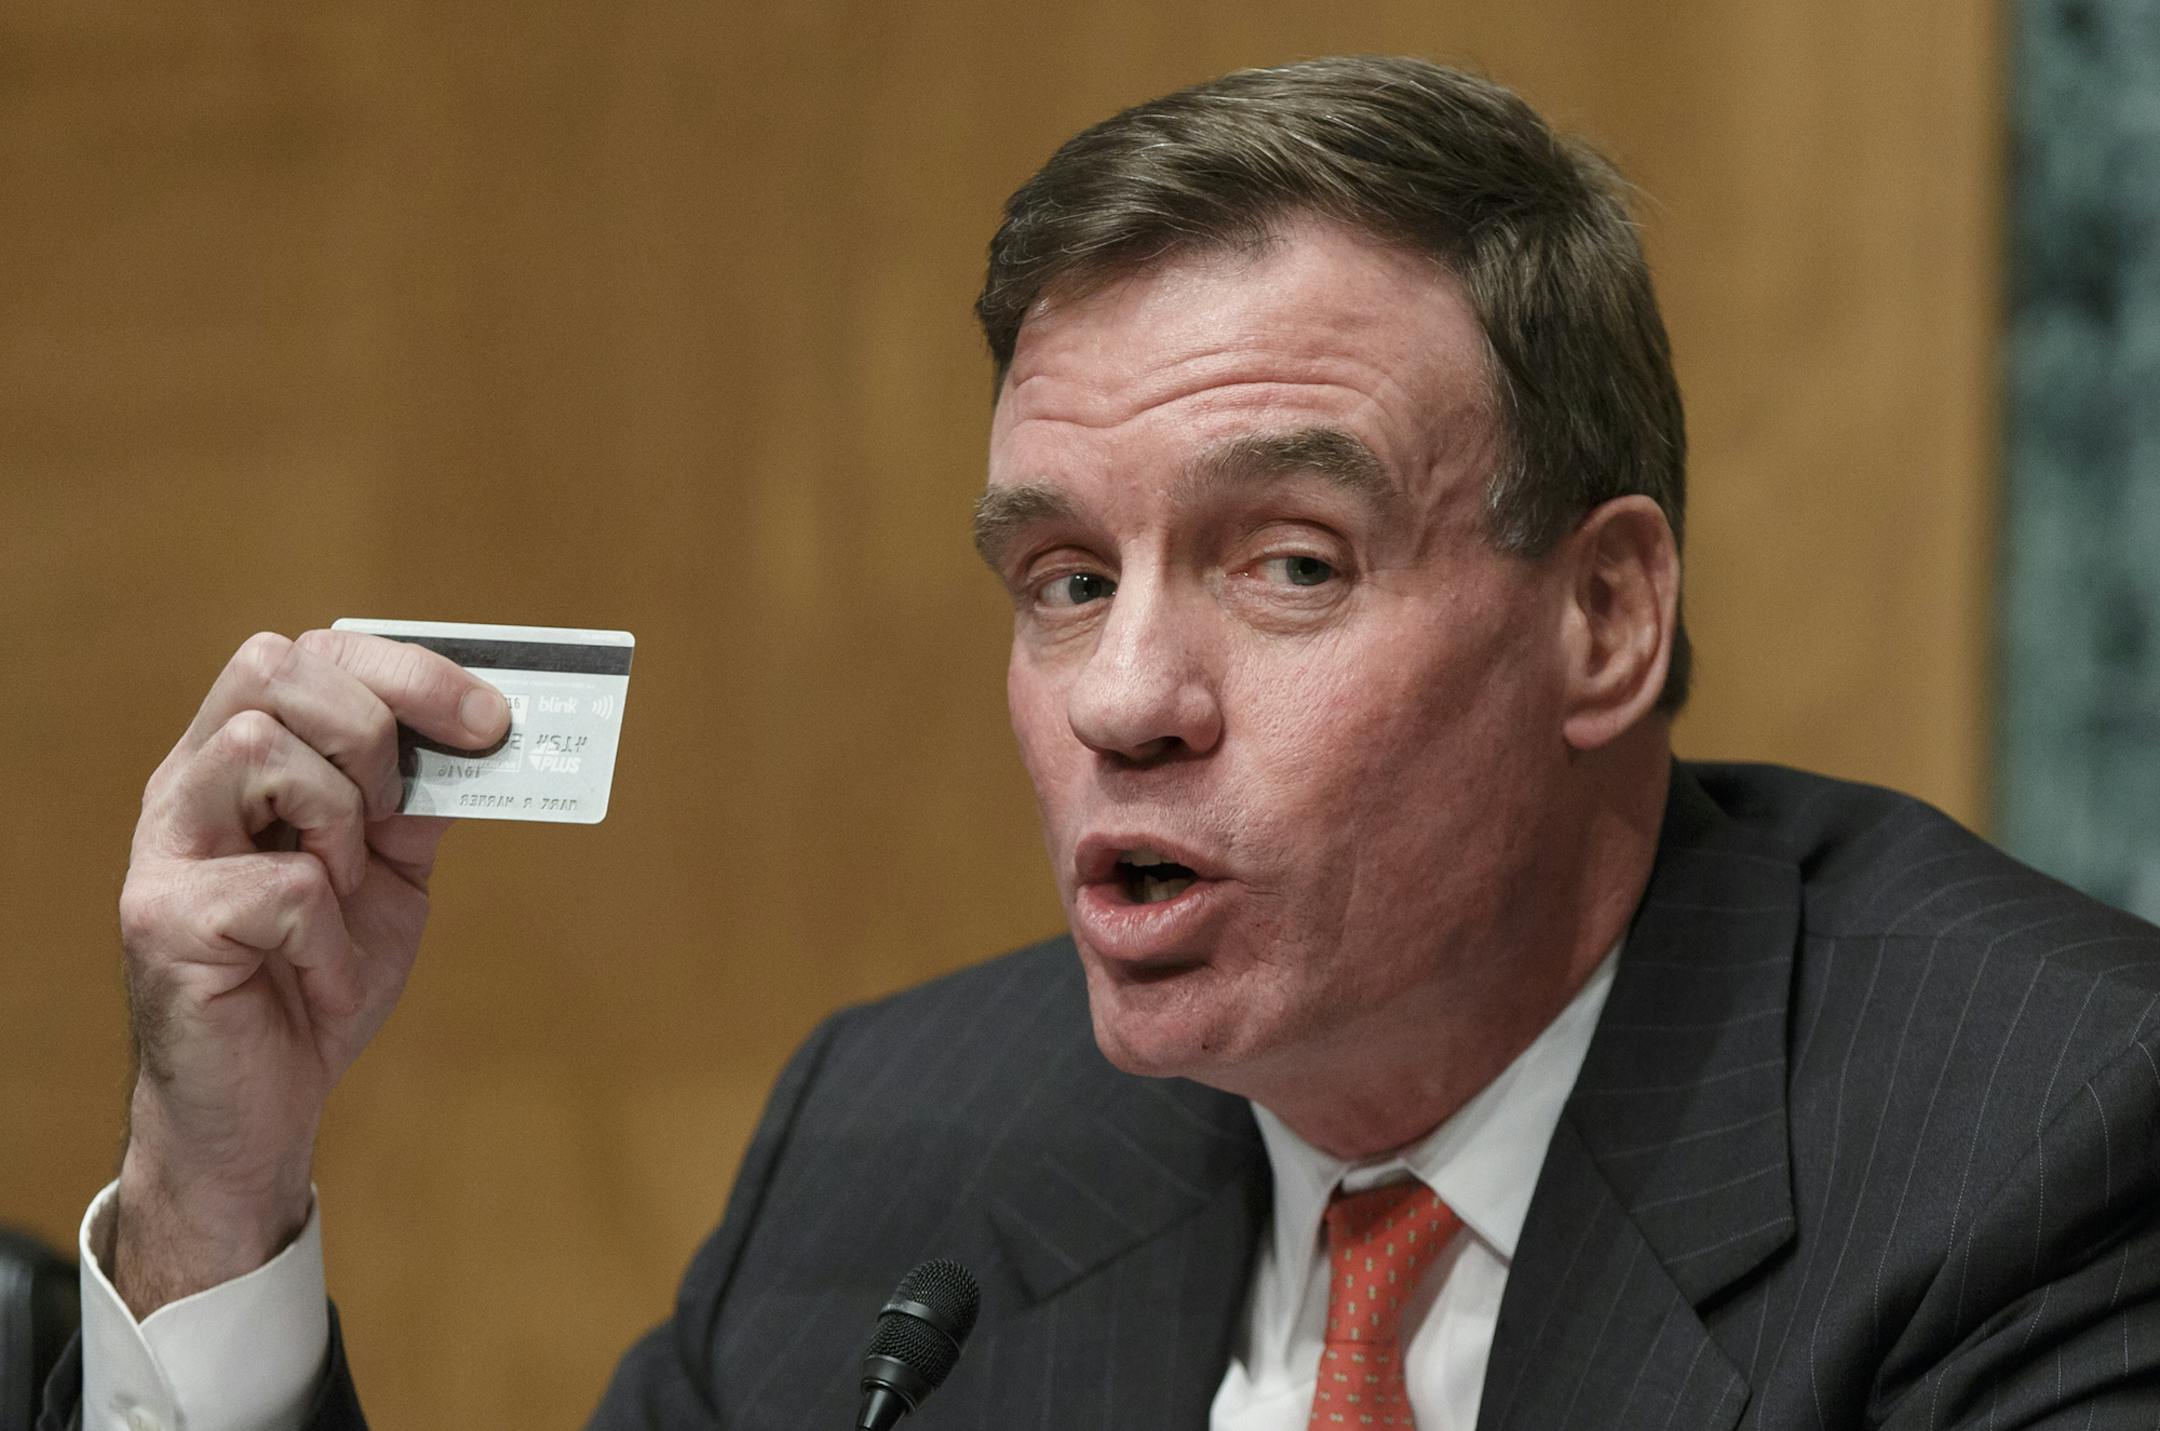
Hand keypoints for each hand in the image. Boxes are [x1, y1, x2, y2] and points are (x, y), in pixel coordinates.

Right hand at [109, 629, 508, 1316]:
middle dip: (367, 732)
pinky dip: (328, 937)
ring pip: (261, 750)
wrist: (265, 1103)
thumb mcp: (392, 873)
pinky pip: (282, 884)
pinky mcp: (162, 918)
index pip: (310, 652)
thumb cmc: (318, 975)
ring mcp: (165, 848)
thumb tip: (488, 727)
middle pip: (272, 669)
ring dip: (338, 830)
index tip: (492, 721)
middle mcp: (189, 785)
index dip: (408, 671)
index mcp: (245, 760)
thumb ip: (419, 798)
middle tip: (391, 818)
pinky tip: (313, 976)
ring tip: (339, 900)